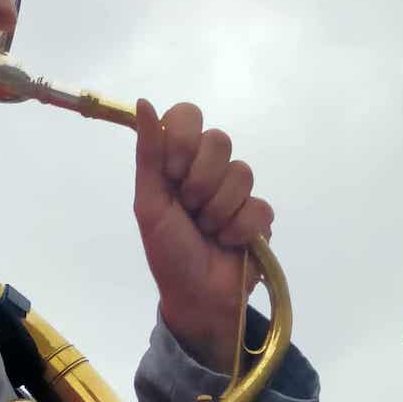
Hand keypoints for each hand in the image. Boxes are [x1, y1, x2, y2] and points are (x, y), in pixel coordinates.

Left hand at [133, 100, 273, 371]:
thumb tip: (143, 102)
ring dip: (218, 210)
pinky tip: (229, 244)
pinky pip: (258, 207)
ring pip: (241, 173)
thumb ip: (148, 155)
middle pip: (219, 140)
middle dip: (201, 181)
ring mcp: (237, 194)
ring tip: (209, 232)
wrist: (198, 299)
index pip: (188, 116)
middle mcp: (208, 171)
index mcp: (179, 162)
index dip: (184, 141)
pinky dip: (239, 230)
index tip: (173, 174)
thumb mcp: (149, 204)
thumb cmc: (168, 254)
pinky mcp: (259, 218)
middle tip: (190, 210)